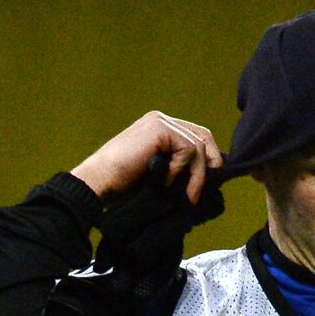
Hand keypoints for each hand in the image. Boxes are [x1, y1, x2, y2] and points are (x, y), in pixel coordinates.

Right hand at [70, 111, 221, 203]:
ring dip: (196, 175)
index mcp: (161, 128)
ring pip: (198, 146)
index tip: (205, 187)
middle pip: (204, 137)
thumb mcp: (162, 172)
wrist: (100, 182)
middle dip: (209, 165)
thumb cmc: (126, 184)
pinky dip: (181, 170)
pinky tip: (164, 181)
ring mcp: (160, 121)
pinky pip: (188, 150)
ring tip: (185, 195)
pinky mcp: (160, 128)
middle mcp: (162, 120)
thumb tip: (214, 173)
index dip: (208, 161)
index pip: (198, 138)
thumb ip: (182, 166)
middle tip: (201, 191)